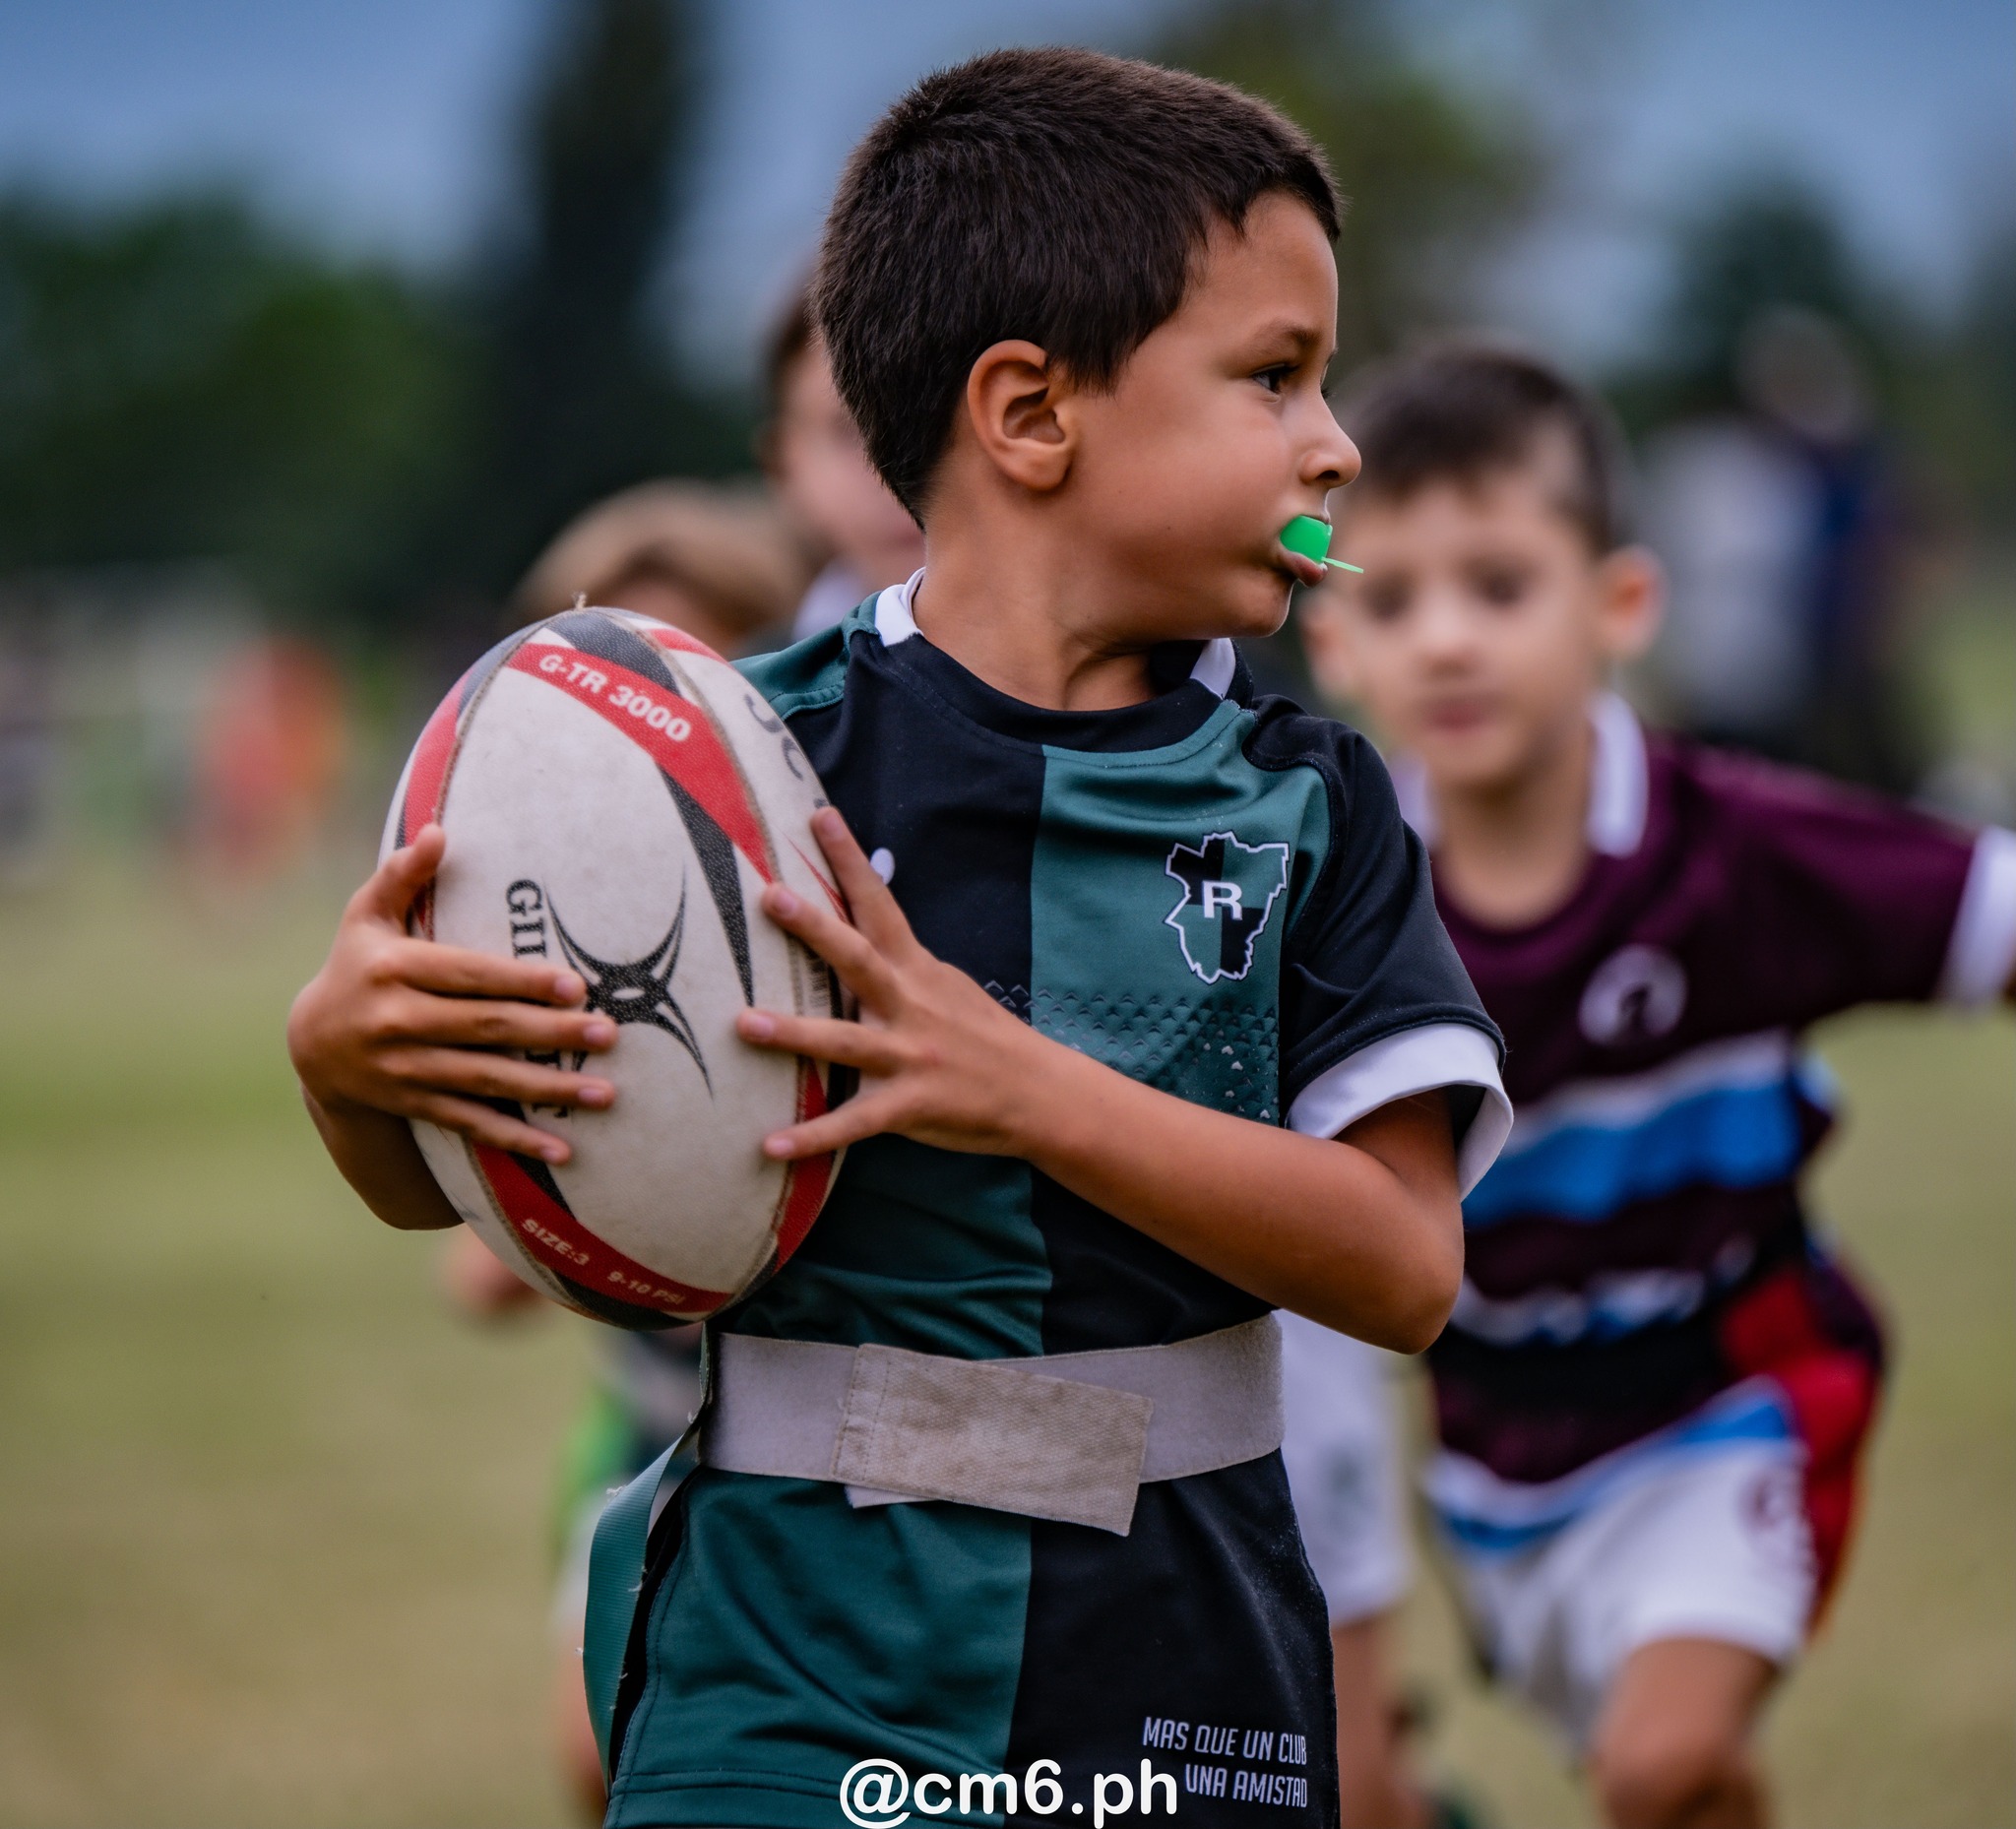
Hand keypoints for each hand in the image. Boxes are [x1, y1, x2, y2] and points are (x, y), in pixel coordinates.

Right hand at [286, 825, 616, 1164]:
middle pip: (486, 1028)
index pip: (469, 975)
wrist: (310, 1045)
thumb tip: (439, 831)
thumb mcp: (367, 917)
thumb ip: (402, 876)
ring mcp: (404, 1069)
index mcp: (393, 970)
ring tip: (603, 1092)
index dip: (521, 981)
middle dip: (551, 1033)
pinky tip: (562, 1150)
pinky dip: (515, 1139)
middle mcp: (397, 1022)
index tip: (575, 984)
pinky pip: (471, 1123)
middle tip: (609, 1034)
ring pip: (486, 1080)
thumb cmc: (357, 966)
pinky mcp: (414, 1103)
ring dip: (547, 1089)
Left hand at [735, 808, 1049, 1159]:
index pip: (880, 903)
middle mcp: (910, 1005)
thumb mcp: (946, 984)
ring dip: (795, 1034)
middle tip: (770, 896)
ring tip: (745, 1024)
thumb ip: (901, 961)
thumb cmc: (984, 1036)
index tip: (819, 815)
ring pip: (846, 1041)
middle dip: (815, 927)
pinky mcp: (910, 1105)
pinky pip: (854, 1123)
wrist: (1038, 1093)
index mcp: (917, 970)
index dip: (850, 859)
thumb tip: (862, 922)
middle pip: (858, 959)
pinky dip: (813, 1136)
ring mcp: (910, 1056)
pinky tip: (770, 1145)